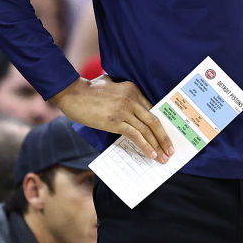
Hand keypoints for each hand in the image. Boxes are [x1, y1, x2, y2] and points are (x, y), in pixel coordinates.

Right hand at [48, 76, 174, 162]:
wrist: (72, 93)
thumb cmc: (88, 91)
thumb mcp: (110, 85)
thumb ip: (121, 93)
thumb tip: (129, 109)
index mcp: (132, 89)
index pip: (151, 110)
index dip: (160, 125)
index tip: (166, 136)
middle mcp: (131, 98)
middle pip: (153, 121)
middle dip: (164, 138)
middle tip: (170, 150)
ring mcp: (124, 110)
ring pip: (146, 130)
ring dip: (157, 145)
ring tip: (163, 157)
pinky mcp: (115, 121)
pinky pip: (135, 135)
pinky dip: (145, 146)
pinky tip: (151, 154)